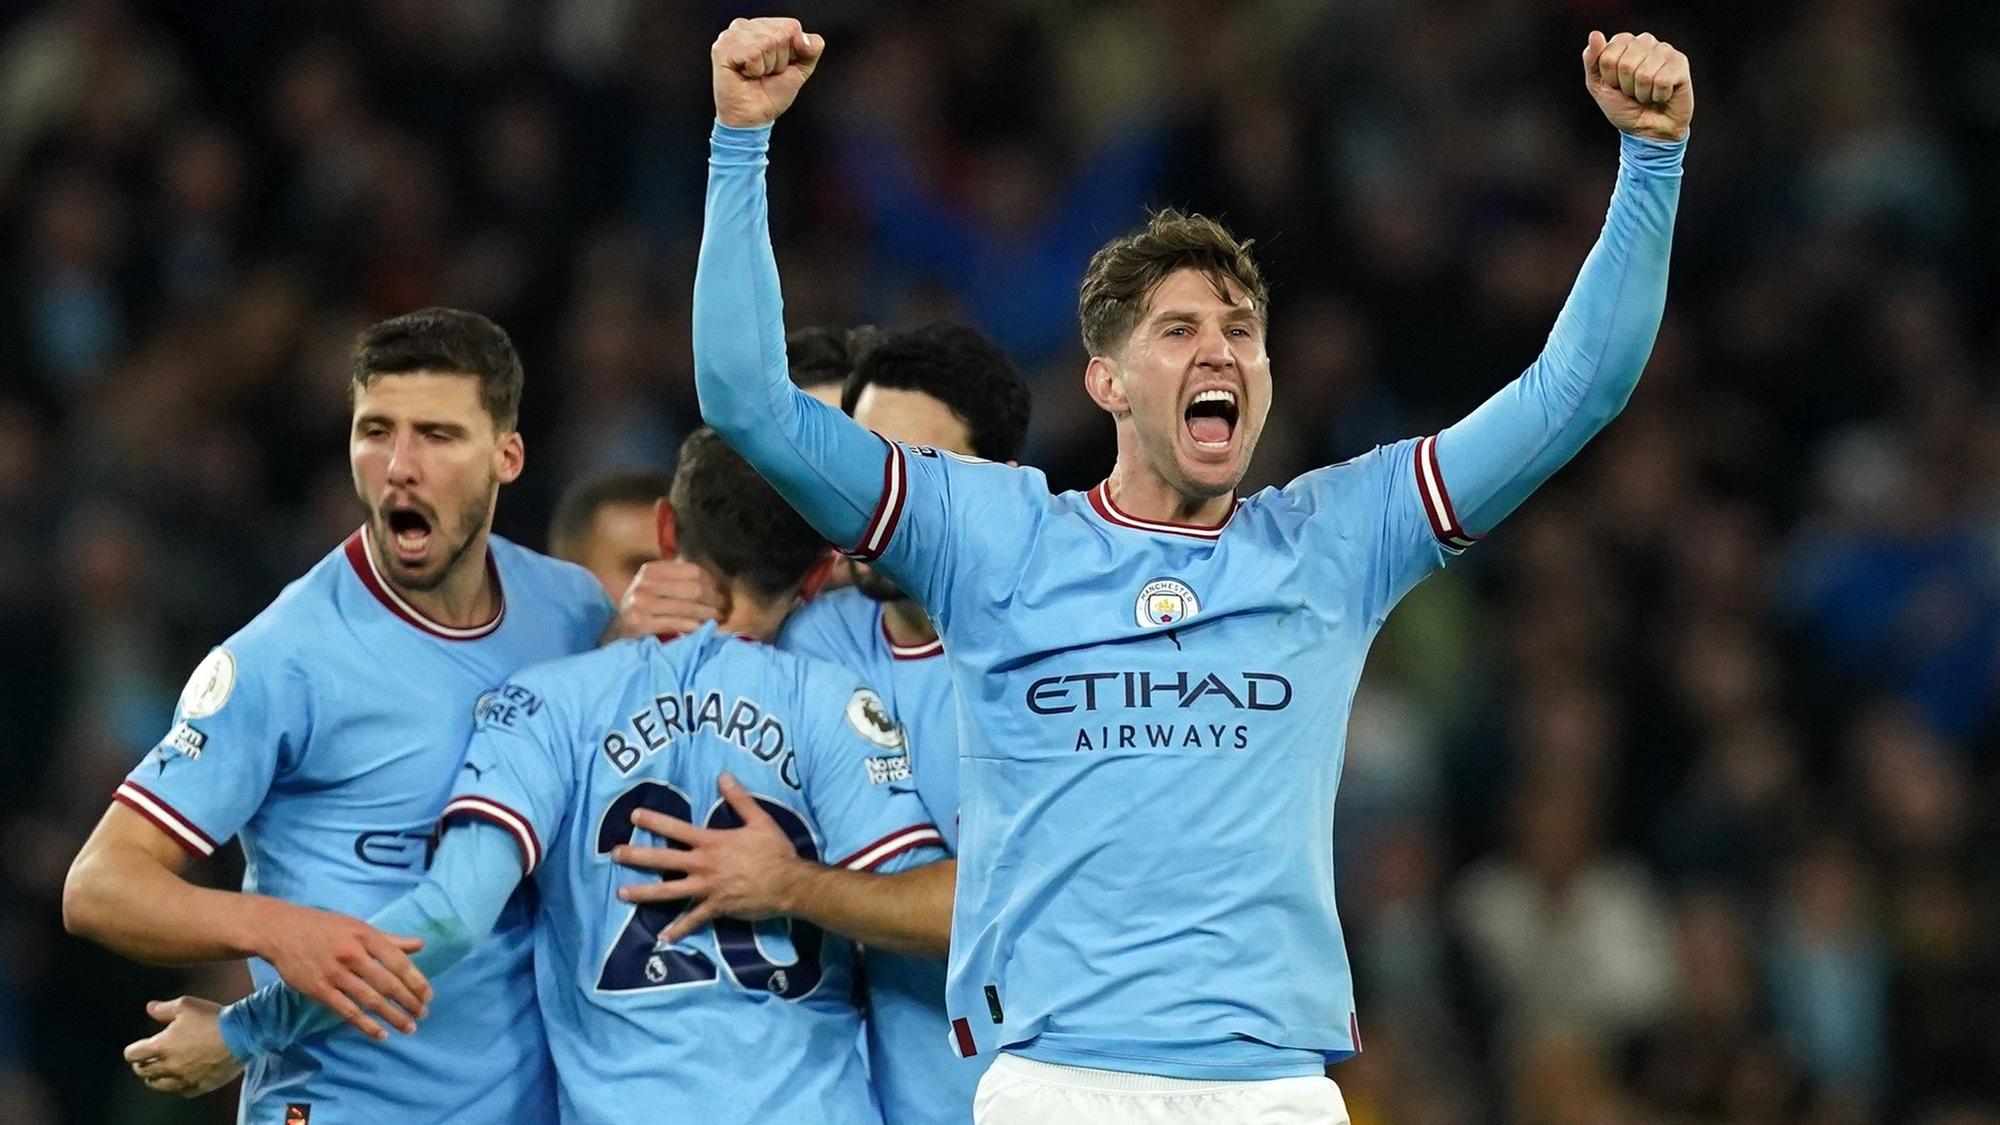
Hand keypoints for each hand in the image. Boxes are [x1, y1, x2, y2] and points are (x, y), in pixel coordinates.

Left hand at [123, 997, 242, 1098]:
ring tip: (159, 1072)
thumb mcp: (186, 1005)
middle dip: (141, 1064)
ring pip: (158, 1085)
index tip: (137, 1048)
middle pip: (142, 1071)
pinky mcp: (198, 1085)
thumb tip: (149, 1008)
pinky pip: (180, 1091)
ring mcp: (183, 1078)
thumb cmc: (212, 1018)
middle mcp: (167, 1066)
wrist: (241, 1034)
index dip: (132, 1051)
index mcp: (161, 1046)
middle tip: (146, 1059)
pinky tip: (180, 1079)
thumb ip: (164, 1009)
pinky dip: (176, 1085)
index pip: (132, 1054)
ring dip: (155, 1078)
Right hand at [247, 898, 429, 1039]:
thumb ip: (389, 939)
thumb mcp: (359, 926)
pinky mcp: (319, 989)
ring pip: (370, 999)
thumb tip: (420, 945)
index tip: (428, 996)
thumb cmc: (324, 927)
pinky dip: (365, 1025)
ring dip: (393, 1016)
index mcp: (366, 936)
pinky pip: (347, 1011)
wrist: (281, 931)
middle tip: (423, 1014)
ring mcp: (335, 973)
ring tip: (409, 1028)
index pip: (399, 961)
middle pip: (388, 983)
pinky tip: (380, 1034)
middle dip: (409, 1001)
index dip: (416, 981)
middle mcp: (353, 954)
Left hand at [613, 773, 809, 942]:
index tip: (634, 815)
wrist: (789, 884)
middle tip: (614, 855)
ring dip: (644, 893)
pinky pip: (694, 920)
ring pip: (670, 891)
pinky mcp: (716, 908)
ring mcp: (707, 889)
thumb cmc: (775, 851)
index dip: (655, 821)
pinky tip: (663, 936)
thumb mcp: (760, 820)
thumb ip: (740, 799)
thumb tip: (723, 776)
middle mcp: (704, 865)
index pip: (677, 829)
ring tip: (622, 893)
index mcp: (712, 842)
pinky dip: (679, 929)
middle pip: (664, 860)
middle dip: (637, 856)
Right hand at [614, 559, 727, 639]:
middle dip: (714, 599)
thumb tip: (716, 578)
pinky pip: (677, 623)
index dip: (712, 581)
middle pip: (694, 588)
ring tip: (718, 618)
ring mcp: (641, 603)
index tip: (723, 591)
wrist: (616, 631)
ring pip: (688, 607)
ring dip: (708, 614)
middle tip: (724, 607)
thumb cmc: (642, 607)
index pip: (692, 571)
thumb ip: (678, 579)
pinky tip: (702, 628)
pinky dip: (693, 626)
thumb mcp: (655, 586)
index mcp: (651, 570)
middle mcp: (644, 583)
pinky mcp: (641, 623)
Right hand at [711, 16, 824, 127]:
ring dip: (767, 66)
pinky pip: (754, 53)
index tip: (778, 67)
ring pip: (768, 42)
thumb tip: (803, 38)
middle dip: (779, 60)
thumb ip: (812, 47)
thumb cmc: (771, 94)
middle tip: (765, 73)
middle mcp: (744, 26)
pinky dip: (755, 70)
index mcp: (762, 26)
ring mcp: (731, 35)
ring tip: (755, 74)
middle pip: (781, 34)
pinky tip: (745, 74)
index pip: (792, 26)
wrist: (753, 117)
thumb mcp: (801, 68)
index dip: (792, 52)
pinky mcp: (722, 48)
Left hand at [1583, 31, 1692, 142]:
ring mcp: (1664, 50)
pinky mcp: (1680, 63)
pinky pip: (1662, 80)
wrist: (1647, 131)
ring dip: (1642, 93)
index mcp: (1623, 43)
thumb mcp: (1598, 86)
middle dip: (1626, 87)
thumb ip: (1592, 60)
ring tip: (1647, 94)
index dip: (1610, 78)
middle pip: (1626, 64)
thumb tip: (1595, 34)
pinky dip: (1658, 95)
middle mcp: (1645, 41)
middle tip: (1633, 92)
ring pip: (1644, 74)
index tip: (1616, 86)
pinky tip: (1661, 95)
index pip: (1608, 55)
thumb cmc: (1624, 107)